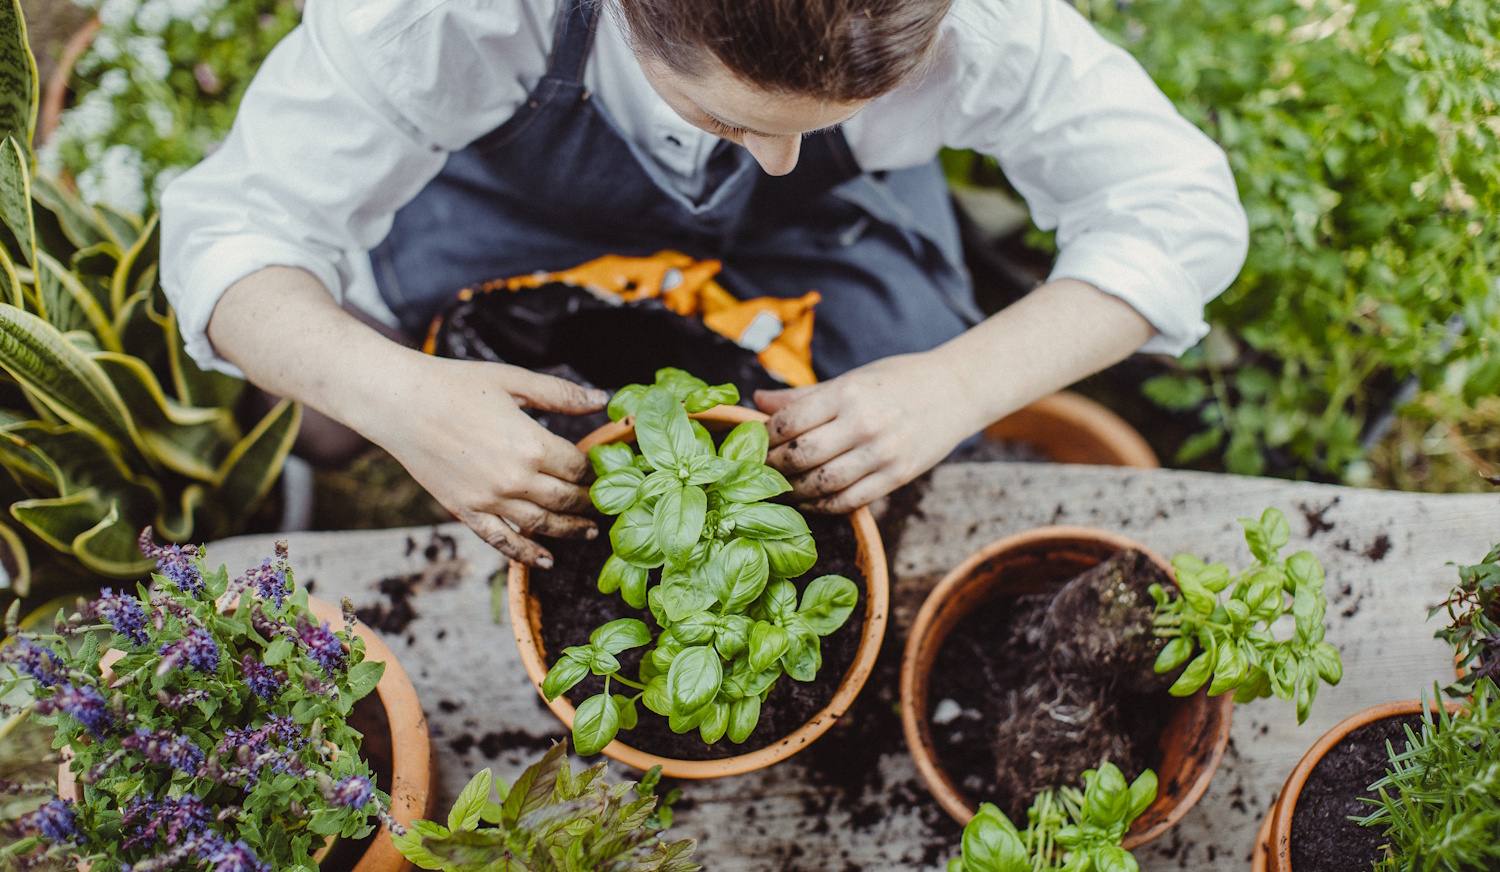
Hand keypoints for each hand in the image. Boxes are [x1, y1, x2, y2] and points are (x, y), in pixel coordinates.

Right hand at [367, 356, 607, 567]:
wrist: (399, 402)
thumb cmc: (456, 384)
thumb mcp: (514, 381)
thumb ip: (561, 395)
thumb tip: (601, 398)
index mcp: (532, 444)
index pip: (578, 468)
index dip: (594, 471)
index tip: (601, 471)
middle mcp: (515, 478)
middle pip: (565, 500)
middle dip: (588, 504)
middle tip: (604, 506)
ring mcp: (489, 500)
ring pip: (541, 525)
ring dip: (569, 531)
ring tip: (588, 533)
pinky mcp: (466, 511)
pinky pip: (502, 540)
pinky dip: (527, 554)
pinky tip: (546, 561)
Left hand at [754, 353, 982, 512]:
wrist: (957, 391)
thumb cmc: (897, 380)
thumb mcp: (851, 379)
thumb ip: (802, 396)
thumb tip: (756, 403)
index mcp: (847, 393)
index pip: (788, 422)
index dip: (764, 438)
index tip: (755, 444)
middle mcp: (864, 423)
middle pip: (800, 456)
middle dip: (773, 468)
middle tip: (760, 471)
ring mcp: (882, 453)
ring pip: (821, 484)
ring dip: (794, 491)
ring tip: (782, 487)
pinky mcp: (897, 477)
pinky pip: (849, 501)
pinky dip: (823, 506)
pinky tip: (810, 501)